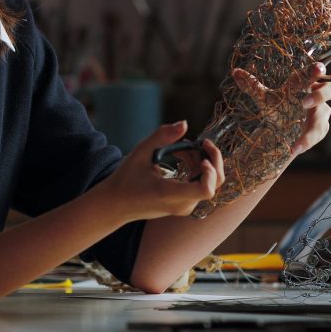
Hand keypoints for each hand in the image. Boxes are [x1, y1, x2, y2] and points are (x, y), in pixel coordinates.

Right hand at [99, 121, 224, 221]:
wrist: (116, 204)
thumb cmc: (126, 179)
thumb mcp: (140, 153)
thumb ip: (162, 136)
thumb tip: (184, 123)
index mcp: (170, 194)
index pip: (206, 189)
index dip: (210, 170)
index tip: (200, 152)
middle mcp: (182, 205)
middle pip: (214, 184)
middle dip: (211, 159)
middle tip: (200, 142)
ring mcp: (184, 207)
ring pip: (209, 183)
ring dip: (202, 162)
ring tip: (182, 148)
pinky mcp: (184, 205)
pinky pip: (200, 186)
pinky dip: (197, 169)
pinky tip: (182, 157)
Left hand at [231, 61, 330, 156]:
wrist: (280, 128)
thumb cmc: (277, 106)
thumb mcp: (264, 97)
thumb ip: (252, 85)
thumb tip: (235, 72)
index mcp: (303, 83)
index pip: (312, 74)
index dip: (316, 70)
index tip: (317, 67)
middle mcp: (316, 96)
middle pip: (330, 90)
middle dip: (319, 96)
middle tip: (303, 103)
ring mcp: (320, 113)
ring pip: (322, 119)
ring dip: (310, 131)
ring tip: (296, 143)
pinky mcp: (320, 128)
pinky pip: (317, 135)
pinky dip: (305, 143)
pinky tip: (294, 149)